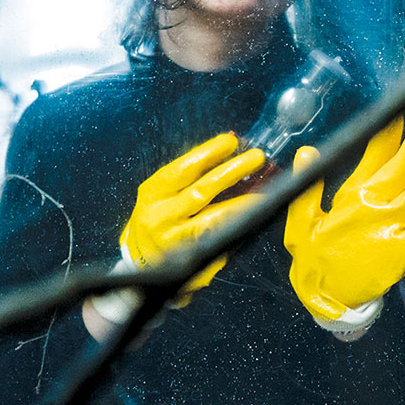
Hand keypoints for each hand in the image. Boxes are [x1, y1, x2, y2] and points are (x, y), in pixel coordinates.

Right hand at [119, 133, 264, 305]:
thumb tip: (230, 144)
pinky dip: (237, 225)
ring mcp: (174, 240)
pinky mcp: (190, 259)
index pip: (181, 169)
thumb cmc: (160, 219)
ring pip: (213, 217)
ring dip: (242, 201)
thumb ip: (193, 173)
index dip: (207, 153)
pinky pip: (218, 239)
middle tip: (256, 157)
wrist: (140, 263)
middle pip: (200, 190)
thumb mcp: (165, 194)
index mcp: (152, 194)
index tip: (231, 141)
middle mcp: (159, 217)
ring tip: (264, 189)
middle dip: (231, 171)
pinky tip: (254, 216)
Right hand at [284, 113, 404, 322]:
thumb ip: (307, 186)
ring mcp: (392, 229)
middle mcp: (374, 209)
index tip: (399, 113)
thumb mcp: (300, 222)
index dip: (387, 134)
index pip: (373, 158)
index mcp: (350, 199)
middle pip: (401, 170)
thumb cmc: (313, 258)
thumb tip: (306, 152)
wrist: (327, 301)